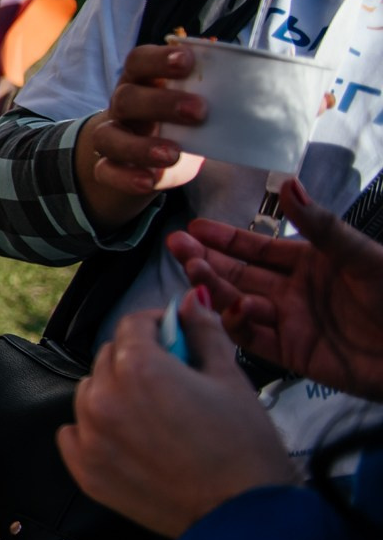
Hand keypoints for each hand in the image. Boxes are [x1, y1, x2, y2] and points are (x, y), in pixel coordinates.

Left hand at [57, 294, 294, 537]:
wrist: (241, 517)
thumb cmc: (244, 450)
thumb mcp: (230, 379)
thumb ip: (204, 333)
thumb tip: (191, 302)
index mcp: (139, 368)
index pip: (133, 325)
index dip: (157, 326)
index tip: (172, 336)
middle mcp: (104, 397)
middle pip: (110, 358)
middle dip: (138, 360)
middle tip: (171, 379)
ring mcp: (90, 436)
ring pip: (90, 393)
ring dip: (115, 394)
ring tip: (153, 413)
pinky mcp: (85, 471)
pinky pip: (73, 434)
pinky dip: (93, 431)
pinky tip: (126, 438)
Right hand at [75, 43, 205, 227]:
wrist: (148, 157)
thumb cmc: (178, 120)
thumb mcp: (193, 100)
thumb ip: (209, 84)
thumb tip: (230, 53)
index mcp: (142, 81)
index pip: (139, 60)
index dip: (159, 59)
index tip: (187, 61)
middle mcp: (122, 106)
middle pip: (127, 97)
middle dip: (161, 103)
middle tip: (199, 111)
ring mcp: (112, 136)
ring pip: (109, 136)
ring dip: (140, 146)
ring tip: (172, 154)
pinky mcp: (109, 167)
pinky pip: (106, 171)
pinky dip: (125, 177)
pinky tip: (148, 181)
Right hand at [169, 176, 382, 397]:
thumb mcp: (363, 256)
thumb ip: (321, 226)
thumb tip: (290, 184)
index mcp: (309, 263)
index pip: (256, 248)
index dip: (224, 238)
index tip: (193, 227)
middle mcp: (292, 291)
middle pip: (238, 274)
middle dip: (205, 260)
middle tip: (177, 247)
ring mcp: (289, 323)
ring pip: (237, 303)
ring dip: (213, 288)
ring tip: (193, 271)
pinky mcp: (292, 354)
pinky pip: (253, 340)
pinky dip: (237, 325)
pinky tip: (233, 308)